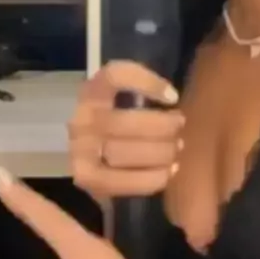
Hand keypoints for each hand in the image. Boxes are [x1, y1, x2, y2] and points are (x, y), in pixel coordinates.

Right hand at [69, 61, 184, 198]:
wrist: (84, 148)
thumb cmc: (114, 116)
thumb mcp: (122, 94)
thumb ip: (141, 90)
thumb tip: (173, 98)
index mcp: (92, 91)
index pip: (115, 77)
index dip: (147, 84)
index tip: (173, 97)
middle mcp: (81, 118)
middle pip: (123, 122)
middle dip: (161, 127)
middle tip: (179, 127)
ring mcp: (80, 150)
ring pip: (121, 153)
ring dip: (158, 153)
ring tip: (176, 150)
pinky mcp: (85, 177)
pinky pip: (120, 182)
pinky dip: (149, 179)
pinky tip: (168, 172)